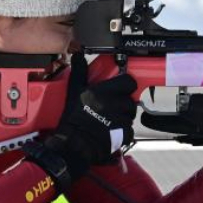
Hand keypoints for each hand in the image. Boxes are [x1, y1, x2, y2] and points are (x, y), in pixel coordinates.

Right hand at [24, 53, 137, 190]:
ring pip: (130, 115)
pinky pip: (130, 130)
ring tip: (107, 121)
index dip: (125, 85)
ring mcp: (121, 119)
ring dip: (122, 118)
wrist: (72, 145)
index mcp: (105, 91)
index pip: (129, 81)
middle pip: (130, 100)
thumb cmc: (72, 120)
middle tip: (110, 108)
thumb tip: (78, 56)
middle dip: (122, 104)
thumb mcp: (74, 92)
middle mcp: (116, 104)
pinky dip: (123, 132)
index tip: (119, 89)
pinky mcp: (124, 134)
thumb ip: (79, 72)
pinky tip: (110, 132)